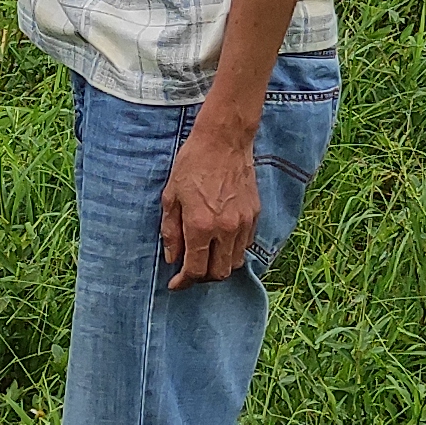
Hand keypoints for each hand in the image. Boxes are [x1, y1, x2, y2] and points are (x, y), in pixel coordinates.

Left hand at [160, 122, 258, 285]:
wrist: (224, 141)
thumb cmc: (192, 164)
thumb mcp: (171, 197)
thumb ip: (170, 232)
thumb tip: (172, 258)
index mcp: (200, 226)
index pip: (195, 270)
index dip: (183, 282)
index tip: (175, 283)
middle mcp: (225, 229)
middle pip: (218, 273)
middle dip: (202, 278)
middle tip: (190, 270)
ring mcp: (243, 223)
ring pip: (234, 262)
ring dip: (219, 265)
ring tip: (206, 256)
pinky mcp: (255, 215)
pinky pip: (245, 245)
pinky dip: (232, 250)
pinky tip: (220, 240)